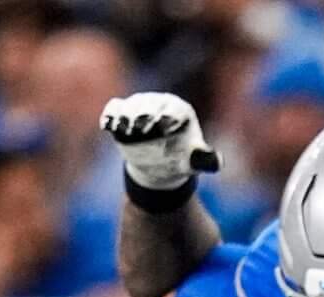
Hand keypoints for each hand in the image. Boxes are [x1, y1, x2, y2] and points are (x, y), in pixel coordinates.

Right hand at [100, 92, 218, 191]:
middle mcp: (159, 104)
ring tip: (122, 128)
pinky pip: (114, 108)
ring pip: (130, 105)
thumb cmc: (181, 159)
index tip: (162, 127)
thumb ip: (204, 159)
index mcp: (180, 110)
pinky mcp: (123, 113)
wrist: (160, 165)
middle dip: (143, 115)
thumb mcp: (195, 161)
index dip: (167, 117)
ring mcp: (139, 107)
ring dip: (125, 116)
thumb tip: (217, 163)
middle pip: (149, 104)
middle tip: (138, 127)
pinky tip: (107, 126)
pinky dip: (110, 115)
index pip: (173, 109)